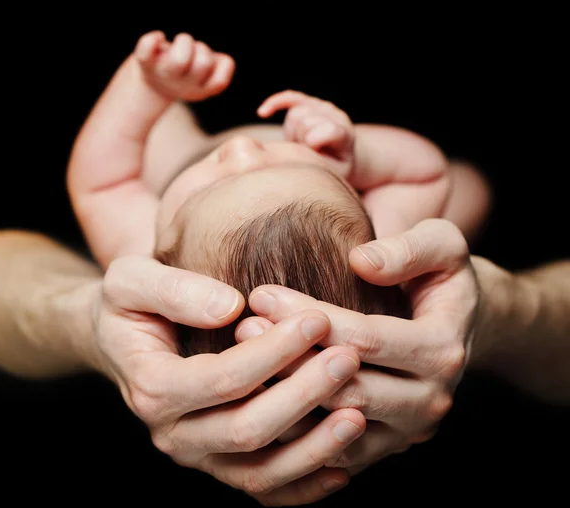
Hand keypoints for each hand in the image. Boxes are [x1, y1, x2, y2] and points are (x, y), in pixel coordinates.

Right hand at [89, 254, 365, 504]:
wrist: (121, 338)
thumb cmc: (131, 303)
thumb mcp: (130, 280)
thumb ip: (173, 290)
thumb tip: (229, 308)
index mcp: (153, 387)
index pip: (224, 379)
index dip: (274, 352)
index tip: (318, 318)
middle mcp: (173, 434)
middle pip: (247, 429)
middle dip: (304, 394)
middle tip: (350, 357)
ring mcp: (197, 456)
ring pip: (260, 470)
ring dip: (314, 446)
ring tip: (361, 412)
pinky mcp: (217, 464)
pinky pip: (263, 488)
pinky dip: (304, 483)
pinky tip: (345, 465)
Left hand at [135, 30, 234, 100]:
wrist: (154, 82)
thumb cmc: (189, 70)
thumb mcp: (208, 72)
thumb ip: (221, 64)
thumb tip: (220, 60)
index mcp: (201, 91)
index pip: (220, 81)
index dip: (218, 65)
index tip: (210, 62)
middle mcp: (183, 87)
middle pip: (203, 63)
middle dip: (202, 48)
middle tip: (192, 51)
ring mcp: (164, 75)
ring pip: (180, 58)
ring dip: (184, 41)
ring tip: (179, 44)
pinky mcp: (146, 64)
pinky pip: (147, 48)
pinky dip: (153, 38)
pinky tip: (159, 37)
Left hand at [237, 219, 476, 473]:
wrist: (457, 324)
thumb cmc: (440, 277)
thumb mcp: (442, 246)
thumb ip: (409, 249)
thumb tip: (361, 261)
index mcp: (442, 351)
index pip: (365, 339)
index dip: (310, 316)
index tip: (262, 293)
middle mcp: (429, 401)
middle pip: (347, 390)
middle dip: (289, 359)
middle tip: (243, 327)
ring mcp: (405, 432)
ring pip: (334, 430)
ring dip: (284, 397)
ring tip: (241, 358)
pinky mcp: (383, 447)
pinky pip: (331, 453)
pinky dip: (294, 431)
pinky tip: (258, 397)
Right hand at [257, 90, 354, 177]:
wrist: (337, 156)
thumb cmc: (332, 168)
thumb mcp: (334, 173)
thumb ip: (323, 164)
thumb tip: (304, 149)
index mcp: (345, 134)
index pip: (330, 129)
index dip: (315, 139)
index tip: (310, 149)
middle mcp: (335, 115)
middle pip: (307, 121)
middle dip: (300, 140)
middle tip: (306, 154)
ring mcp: (321, 107)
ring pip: (296, 114)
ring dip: (293, 134)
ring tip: (302, 146)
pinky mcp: (307, 102)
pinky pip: (289, 97)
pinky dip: (275, 103)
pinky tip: (262, 113)